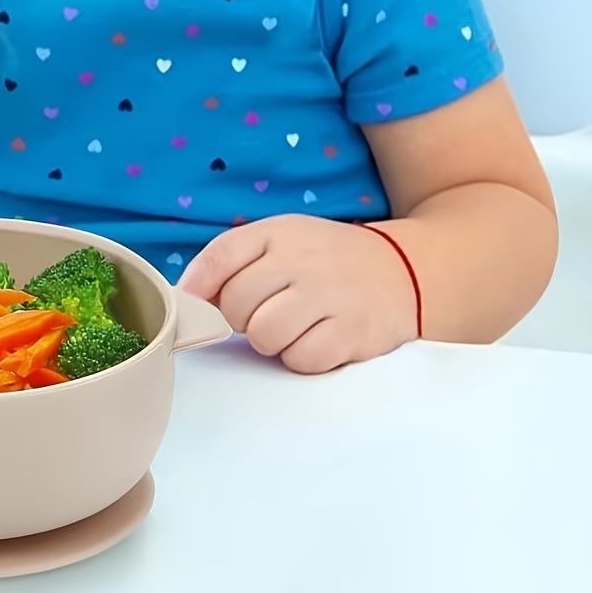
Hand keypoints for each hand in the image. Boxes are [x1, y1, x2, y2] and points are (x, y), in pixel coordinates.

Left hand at [177, 215, 416, 373]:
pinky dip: (302, 357)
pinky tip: (317, 339)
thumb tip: (188, 295)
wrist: (403, 271)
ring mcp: (329, 296)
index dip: (199, 288)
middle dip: (243, 318)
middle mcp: (302, 260)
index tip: (199, 304)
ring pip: (264, 336)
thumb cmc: (327, 260)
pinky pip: (301, 359)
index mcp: (279, 234)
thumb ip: (234, 260)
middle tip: (268, 311)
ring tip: (293, 327)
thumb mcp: (282, 240)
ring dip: (271, 341)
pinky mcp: (351, 333)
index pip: (219, 258)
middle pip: (237, 305)